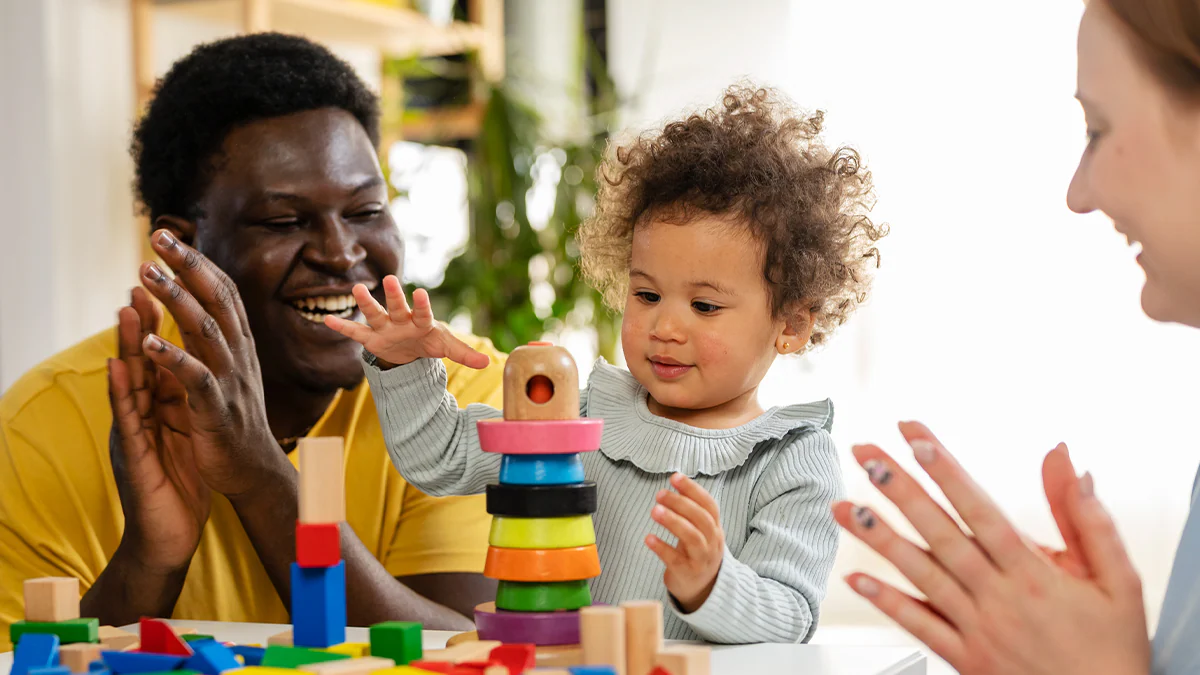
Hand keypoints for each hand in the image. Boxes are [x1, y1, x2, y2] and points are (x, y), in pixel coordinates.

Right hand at [107, 287, 210, 572]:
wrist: (168, 536)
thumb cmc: (180, 483)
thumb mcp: (188, 434)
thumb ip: (186, 402)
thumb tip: (197, 369)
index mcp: (161, 406)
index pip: (162, 355)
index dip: (166, 321)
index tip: (173, 282)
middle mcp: (144, 413)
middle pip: (142, 358)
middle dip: (143, 318)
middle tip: (143, 274)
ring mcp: (135, 432)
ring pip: (129, 381)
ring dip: (127, 343)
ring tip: (126, 306)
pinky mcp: (134, 456)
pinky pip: (127, 420)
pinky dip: (122, 391)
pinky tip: (118, 366)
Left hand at [135, 230, 284, 498]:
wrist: (255, 470)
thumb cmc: (235, 419)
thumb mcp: (231, 370)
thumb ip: (217, 337)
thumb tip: (199, 301)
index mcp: (239, 344)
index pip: (222, 291)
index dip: (197, 261)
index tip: (169, 236)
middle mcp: (239, 354)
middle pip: (216, 299)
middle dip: (187, 265)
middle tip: (158, 236)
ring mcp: (231, 380)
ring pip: (205, 330)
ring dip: (176, 299)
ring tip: (147, 273)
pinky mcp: (217, 409)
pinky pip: (195, 377)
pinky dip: (173, 357)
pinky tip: (148, 341)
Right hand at [323, 275, 488, 369]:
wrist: (410, 348)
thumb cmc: (429, 341)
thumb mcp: (446, 347)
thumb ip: (464, 354)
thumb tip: (489, 363)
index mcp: (422, 322)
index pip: (423, 313)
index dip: (422, 305)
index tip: (420, 292)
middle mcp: (402, 321)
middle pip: (397, 307)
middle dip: (393, 295)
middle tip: (388, 279)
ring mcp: (385, 328)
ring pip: (375, 314)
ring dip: (366, 303)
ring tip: (356, 289)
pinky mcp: (371, 338)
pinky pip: (355, 332)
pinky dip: (342, 327)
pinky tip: (326, 319)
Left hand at [646, 473, 724, 612]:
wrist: (703, 590)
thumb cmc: (697, 553)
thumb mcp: (701, 532)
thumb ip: (692, 510)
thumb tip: (676, 481)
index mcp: (715, 528)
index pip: (709, 505)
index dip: (693, 490)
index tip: (675, 477)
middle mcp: (712, 543)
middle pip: (701, 519)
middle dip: (681, 503)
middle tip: (660, 494)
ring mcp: (701, 559)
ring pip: (692, 537)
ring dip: (673, 522)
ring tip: (654, 511)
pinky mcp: (687, 573)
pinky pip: (675, 559)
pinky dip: (662, 547)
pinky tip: (648, 538)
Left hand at [834, 422, 1149, 674]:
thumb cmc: (1112, 645)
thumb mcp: (1117, 579)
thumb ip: (1086, 518)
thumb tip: (1066, 460)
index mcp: (1035, 572)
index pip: (979, 509)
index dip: (945, 470)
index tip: (916, 437)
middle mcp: (999, 598)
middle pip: (941, 533)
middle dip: (901, 489)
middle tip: (867, 454)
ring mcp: (978, 629)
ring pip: (921, 576)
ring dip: (880, 539)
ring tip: (844, 507)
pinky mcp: (966, 660)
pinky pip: (920, 627)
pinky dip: (886, 602)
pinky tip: (855, 579)